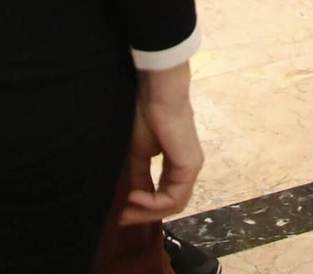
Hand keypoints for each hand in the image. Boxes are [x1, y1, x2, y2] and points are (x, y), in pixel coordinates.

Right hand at [121, 61, 202, 223]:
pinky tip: (136, 197)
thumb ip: (140, 176)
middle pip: (170, 204)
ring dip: (148, 211)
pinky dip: (154, 202)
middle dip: (144, 214)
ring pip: (174, 204)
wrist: (157, 94)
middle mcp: (186, 168)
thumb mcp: (138, 153)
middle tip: (122, 217)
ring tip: (127, 208)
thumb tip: (134, 198)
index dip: (143, 207)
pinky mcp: (190, 166)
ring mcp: (191, 168)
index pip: (164, 196)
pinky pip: (175, 196)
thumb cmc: (146, 114)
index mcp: (176, 163)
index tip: (121, 211)